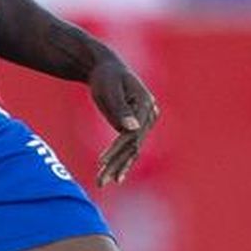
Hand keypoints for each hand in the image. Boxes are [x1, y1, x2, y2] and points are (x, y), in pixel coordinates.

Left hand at [87, 48, 158, 185]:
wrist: (105, 68)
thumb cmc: (105, 77)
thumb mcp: (109, 90)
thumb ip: (120, 109)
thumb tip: (132, 129)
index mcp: (146, 104)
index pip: (133, 133)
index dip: (117, 149)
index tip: (100, 162)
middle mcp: (150, 115)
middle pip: (134, 144)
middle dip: (117, 164)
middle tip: (101, 181)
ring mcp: (145, 122)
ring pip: (133, 149)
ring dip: (118, 167)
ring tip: (102, 182)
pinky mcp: (137, 127)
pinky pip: (131, 148)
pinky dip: (123, 162)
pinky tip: (116, 178)